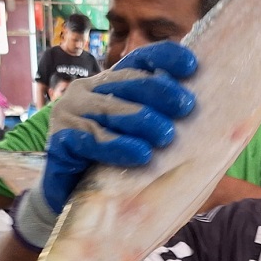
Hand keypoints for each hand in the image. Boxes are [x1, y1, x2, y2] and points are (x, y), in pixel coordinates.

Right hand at [13, 42, 197, 250]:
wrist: (68, 202)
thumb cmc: (110, 167)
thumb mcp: (137, 137)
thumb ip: (160, 120)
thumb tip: (201, 115)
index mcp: (108, 83)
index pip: (138, 60)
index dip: (165, 58)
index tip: (192, 66)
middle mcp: (86, 91)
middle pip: (127, 82)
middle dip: (159, 92)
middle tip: (186, 107)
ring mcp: (69, 113)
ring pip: (111, 110)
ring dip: (142, 120)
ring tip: (167, 136)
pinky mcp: (59, 141)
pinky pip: (92, 141)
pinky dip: (118, 147)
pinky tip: (141, 155)